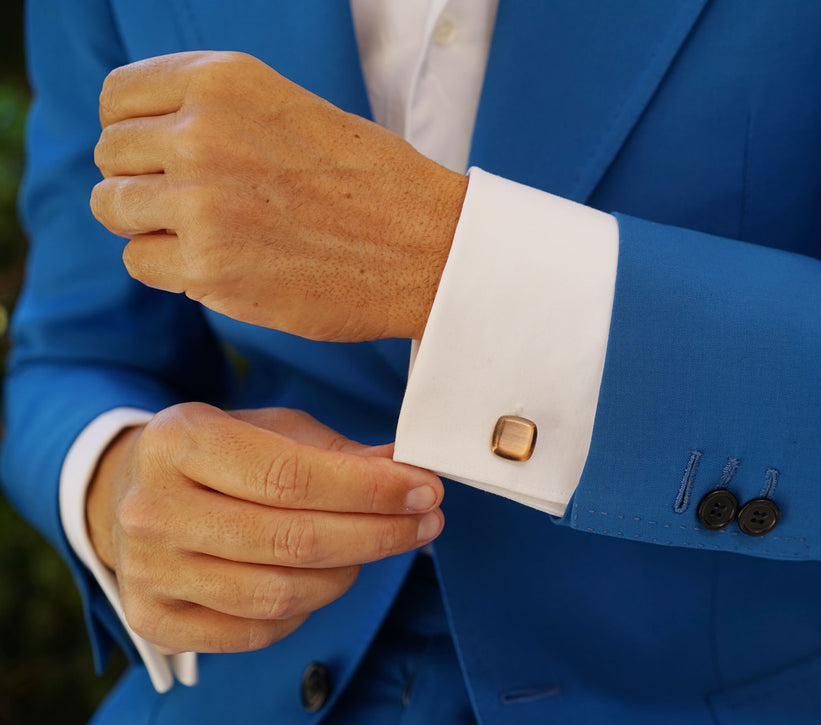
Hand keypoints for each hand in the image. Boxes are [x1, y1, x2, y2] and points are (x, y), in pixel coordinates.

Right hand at [86, 403, 444, 653]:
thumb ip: (339, 453)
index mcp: (180, 440)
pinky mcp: (155, 620)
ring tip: (379, 546)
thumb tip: (411, 471)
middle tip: (426, 522)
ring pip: (279, 593)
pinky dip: (308, 608)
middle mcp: (153, 508)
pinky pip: (257, 630)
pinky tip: (327, 577)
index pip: (291, 476)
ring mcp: (148, 570)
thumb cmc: (221, 456)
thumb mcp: (273, 429)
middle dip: (377, 534)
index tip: (425, 490)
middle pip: (291, 540)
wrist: (133, 495)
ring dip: (349, 573)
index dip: (369, 489)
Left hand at [90, 51, 468, 341]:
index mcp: (224, 81)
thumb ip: (216, 115)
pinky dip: (170, 267)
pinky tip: (220, 263)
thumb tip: (147, 144)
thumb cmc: (373, 183)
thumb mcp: (291, 109)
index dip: (136, 131)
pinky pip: (140, 261)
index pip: (119, 97)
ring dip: (151, 224)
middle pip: (112, 155)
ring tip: (207, 232)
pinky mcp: (208, 266)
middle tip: (196, 202)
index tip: (163, 155)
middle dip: (145, 180)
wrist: (428, 248)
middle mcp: (202, 133)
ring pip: (114, 208)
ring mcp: (201, 202)